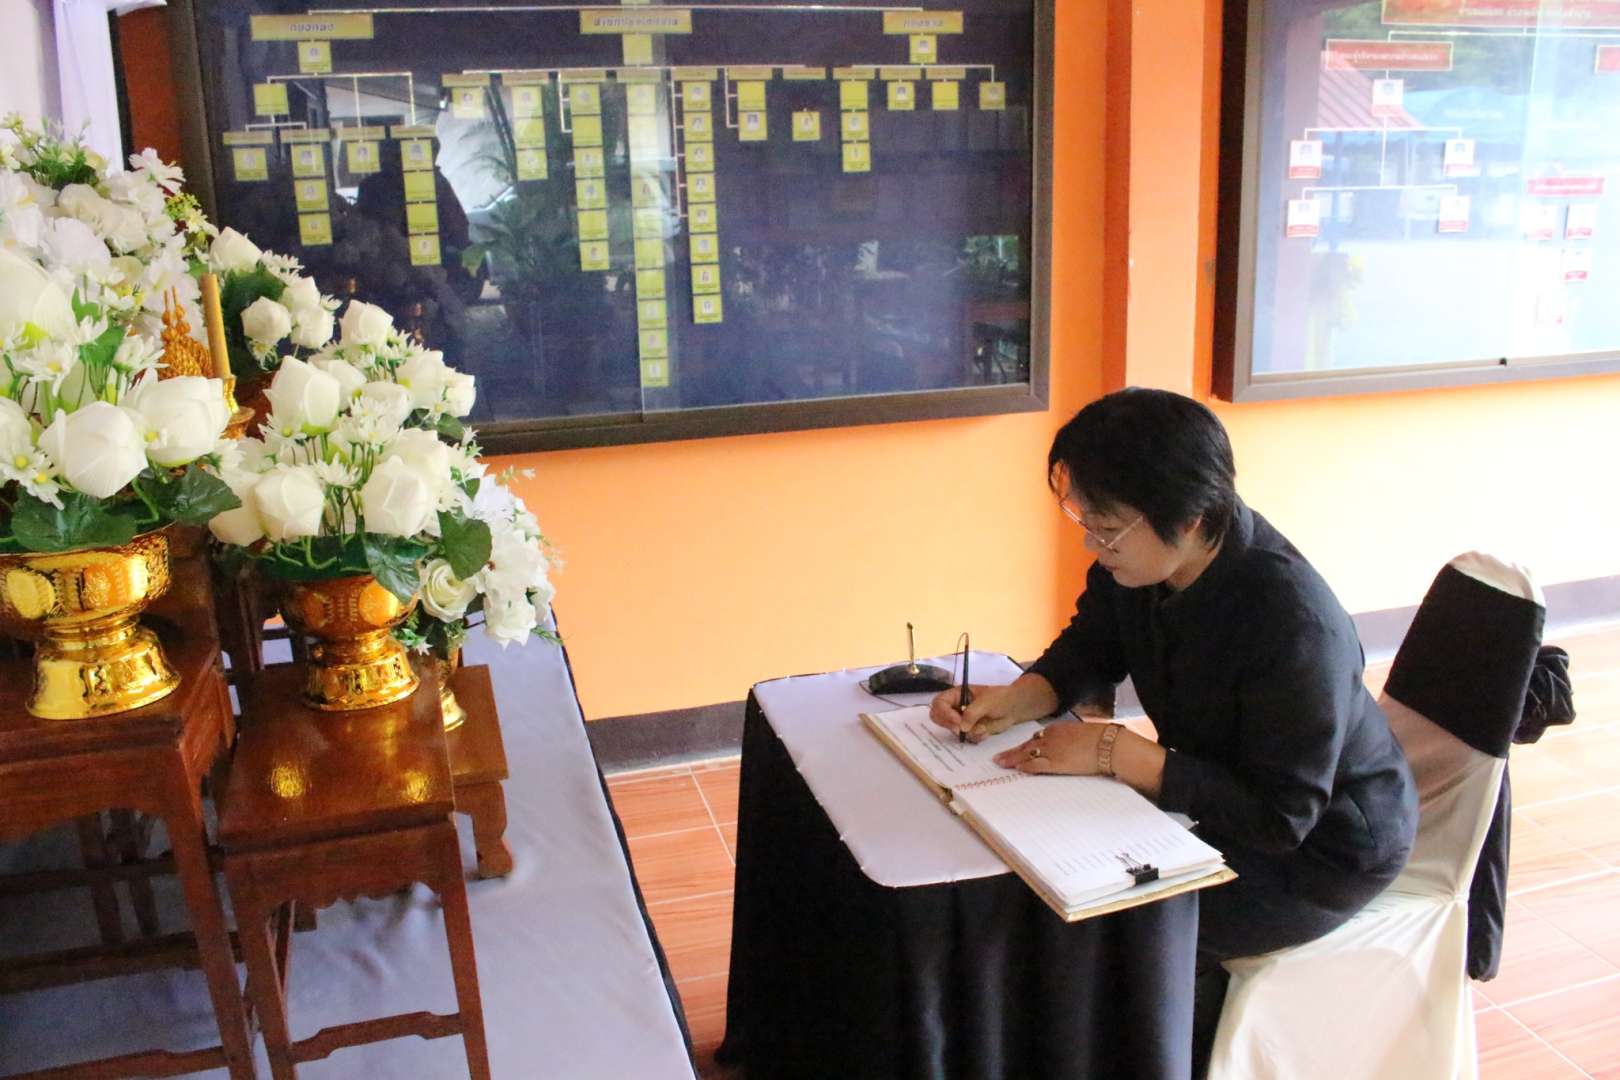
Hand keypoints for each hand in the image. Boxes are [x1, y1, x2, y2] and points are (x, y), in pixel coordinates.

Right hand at [927, 673, 1057, 742]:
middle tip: (960, 731)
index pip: (939, 703)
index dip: (944, 713)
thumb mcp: (986, 702)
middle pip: (938, 717)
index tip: (957, 721)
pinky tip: (986, 731)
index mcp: (956, 695)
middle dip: (949, 725)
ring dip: (967, 732)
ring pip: (952, 730)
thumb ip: (972, 713)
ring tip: (983, 728)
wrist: (1015, 708)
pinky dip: (975, 737)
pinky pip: (965, 738)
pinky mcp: (970, 730)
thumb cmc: (1000, 698)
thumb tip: (962, 728)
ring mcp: (962, 719)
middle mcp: (956, 707)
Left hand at [991, 720, 1106, 774]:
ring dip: (1012, 759)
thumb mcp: (1081, 733)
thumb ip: (1070, 738)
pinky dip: (1025, 766)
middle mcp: (1051, 738)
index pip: (1036, 738)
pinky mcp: (1056, 763)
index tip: (1017, 749)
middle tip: (998, 757)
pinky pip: (1035, 765)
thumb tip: (1070, 746)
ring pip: (1026, 754)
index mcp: (1057, 729)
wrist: (1108, 744)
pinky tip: (1017, 769)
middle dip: (1012, 752)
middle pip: (1026, 745)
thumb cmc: (1101, 739)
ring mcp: (1052, 750)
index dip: (1025, 745)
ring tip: (1000, 763)